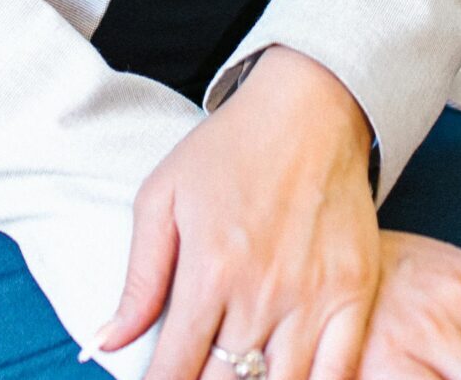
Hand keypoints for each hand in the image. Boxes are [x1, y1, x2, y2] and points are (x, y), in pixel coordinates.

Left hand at [94, 44, 380, 379]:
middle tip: (194, 375)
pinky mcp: (354, 294)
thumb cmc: (230, 148)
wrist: (310, 106)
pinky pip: (337, 375)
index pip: (174, 369)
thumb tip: (107, 343)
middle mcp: (261, 292)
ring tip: (233, 378)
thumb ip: (139, 277)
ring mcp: (313, 297)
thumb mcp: (164, 195)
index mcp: (210, 268)